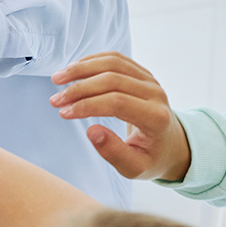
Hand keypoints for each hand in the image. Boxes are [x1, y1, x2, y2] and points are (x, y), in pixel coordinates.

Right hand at [50, 52, 192, 180]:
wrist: (170, 144)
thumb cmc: (150, 157)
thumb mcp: (134, 167)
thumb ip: (114, 153)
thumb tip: (92, 131)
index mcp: (156, 118)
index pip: (117, 103)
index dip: (87, 105)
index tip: (64, 113)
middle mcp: (156, 94)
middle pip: (112, 80)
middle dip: (78, 88)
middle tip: (55, 100)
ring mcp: (150, 80)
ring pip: (112, 63)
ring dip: (81, 69)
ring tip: (57, 79)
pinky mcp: (142, 73)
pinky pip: (115, 59)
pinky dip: (91, 61)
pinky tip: (73, 70)